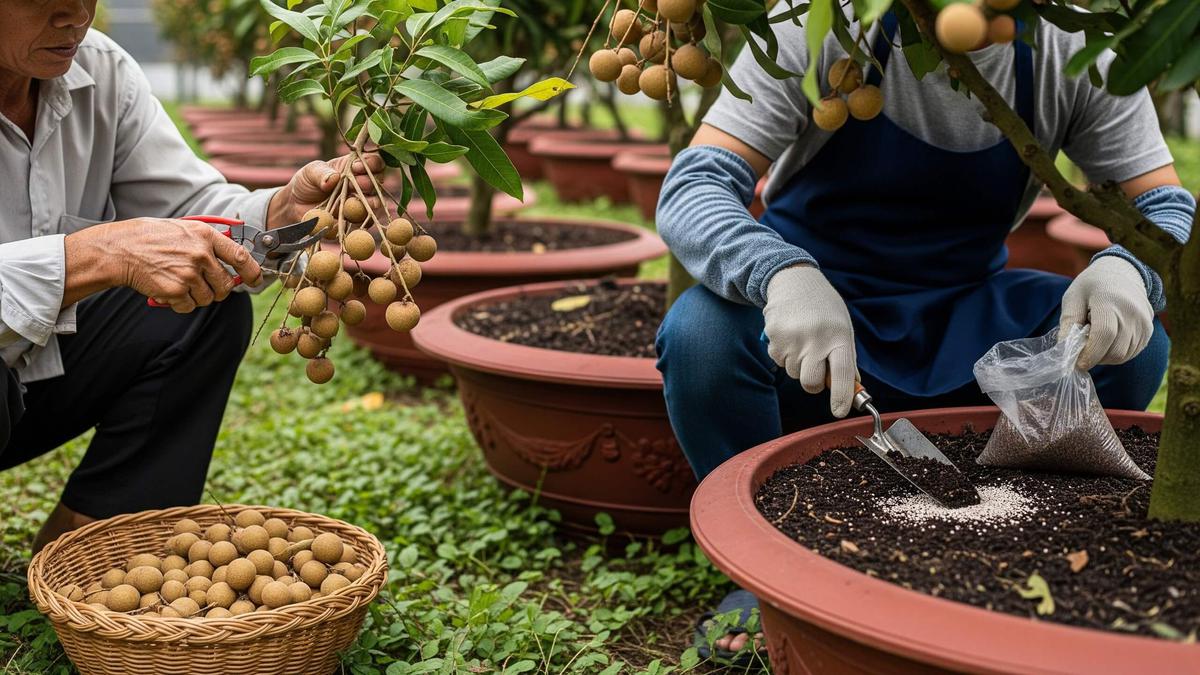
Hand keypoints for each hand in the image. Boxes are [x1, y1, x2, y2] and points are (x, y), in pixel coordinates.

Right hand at [109, 218, 262, 312]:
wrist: (119, 249)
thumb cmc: (151, 238)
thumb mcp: (184, 229)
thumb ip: (208, 242)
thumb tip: (235, 256)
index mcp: (205, 236)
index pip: (241, 256)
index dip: (252, 272)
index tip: (255, 280)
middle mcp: (201, 254)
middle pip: (225, 285)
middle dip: (217, 290)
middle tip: (202, 286)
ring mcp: (189, 273)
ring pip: (208, 298)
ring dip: (196, 297)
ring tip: (179, 283)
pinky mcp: (175, 290)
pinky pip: (189, 306)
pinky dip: (180, 304)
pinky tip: (168, 291)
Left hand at [267, 153, 385, 228]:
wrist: (297, 205)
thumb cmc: (306, 182)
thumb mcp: (310, 172)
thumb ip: (321, 173)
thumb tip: (334, 178)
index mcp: (354, 166)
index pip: (374, 161)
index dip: (371, 163)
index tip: (355, 167)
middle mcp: (362, 183)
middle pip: (378, 182)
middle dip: (368, 182)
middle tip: (354, 184)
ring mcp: (360, 202)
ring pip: (376, 202)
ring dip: (369, 203)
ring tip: (354, 202)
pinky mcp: (356, 219)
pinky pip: (366, 222)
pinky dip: (361, 220)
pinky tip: (348, 218)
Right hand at [763, 264, 857, 417]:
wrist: (794, 280)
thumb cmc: (824, 308)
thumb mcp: (843, 327)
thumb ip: (846, 358)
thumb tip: (852, 389)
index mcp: (839, 336)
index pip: (842, 373)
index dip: (842, 396)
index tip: (840, 411)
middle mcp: (816, 338)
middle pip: (811, 383)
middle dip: (813, 384)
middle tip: (815, 368)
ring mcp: (793, 338)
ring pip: (794, 373)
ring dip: (798, 365)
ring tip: (802, 341)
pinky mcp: (774, 337)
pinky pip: (778, 361)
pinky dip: (784, 355)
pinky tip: (789, 336)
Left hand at [1058, 256, 1153, 369]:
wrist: (1122, 273)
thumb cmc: (1091, 286)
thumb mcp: (1073, 298)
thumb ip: (1068, 324)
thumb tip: (1065, 351)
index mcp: (1110, 302)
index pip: (1104, 335)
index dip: (1090, 353)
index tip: (1078, 363)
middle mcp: (1132, 313)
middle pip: (1115, 351)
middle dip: (1096, 357)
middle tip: (1083, 349)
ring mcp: (1144, 322)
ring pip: (1124, 355)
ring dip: (1106, 356)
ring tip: (1096, 339)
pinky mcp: (1149, 330)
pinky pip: (1132, 352)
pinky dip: (1117, 353)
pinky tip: (1108, 339)